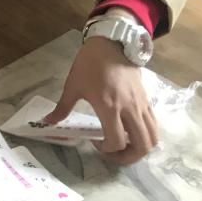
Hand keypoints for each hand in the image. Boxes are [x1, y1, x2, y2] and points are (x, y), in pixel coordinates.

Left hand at [46, 36, 157, 164]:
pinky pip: (153, 123)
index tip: (94, 143)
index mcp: (109, 107)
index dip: (106, 149)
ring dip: (141, 147)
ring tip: (125, 145)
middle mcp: (130, 109)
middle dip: (129, 157)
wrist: (112, 43)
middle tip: (114, 153)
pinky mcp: (147, 100)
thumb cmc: (89, 64)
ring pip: (153, 136)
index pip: (116, 141)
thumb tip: (48, 122)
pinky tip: (131, 130)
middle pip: (143, 145)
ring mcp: (142, 105)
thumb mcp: (72, 86)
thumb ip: (62, 108)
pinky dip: (146, 133)